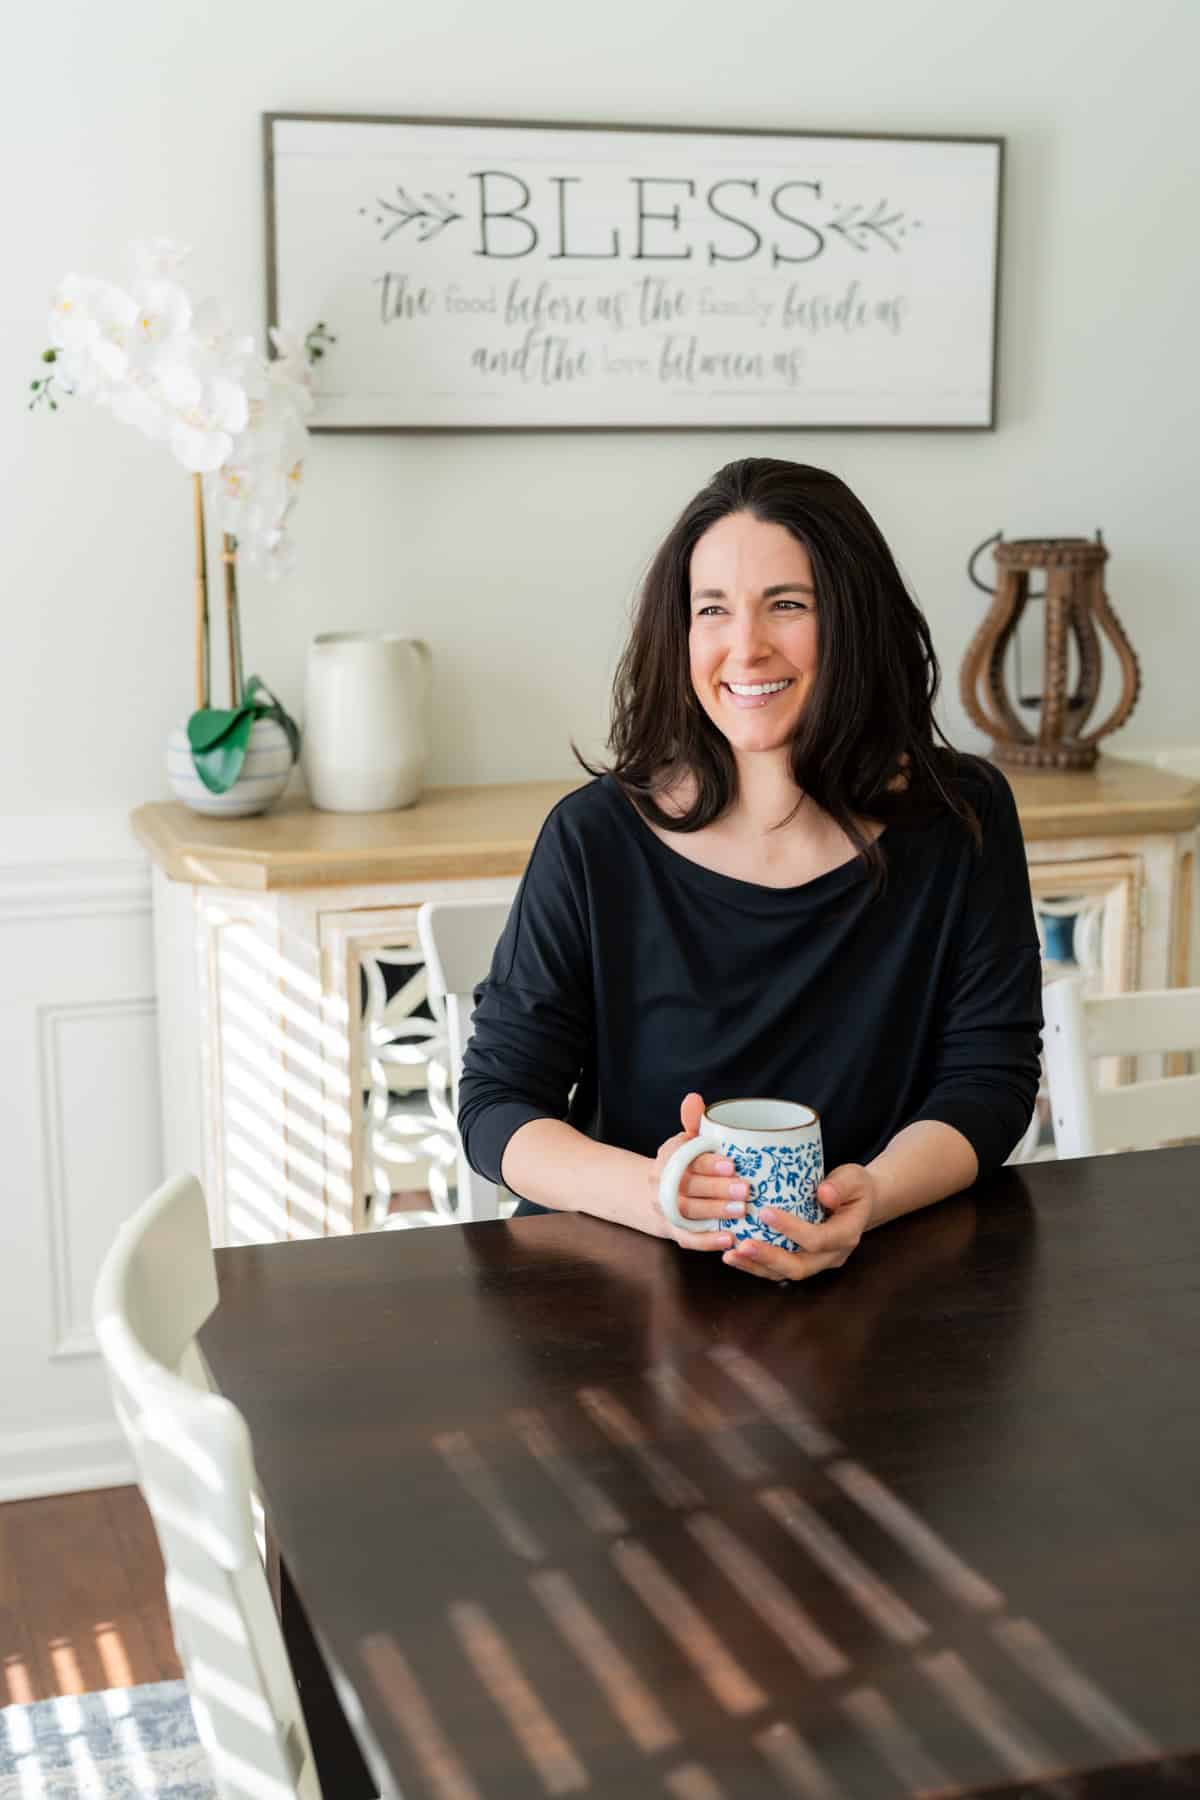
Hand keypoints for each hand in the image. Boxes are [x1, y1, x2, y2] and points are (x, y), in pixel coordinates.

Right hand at [649, 1092, 748, 1251]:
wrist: (655, 1194)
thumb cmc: (684, 1164)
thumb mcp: (685, 1141)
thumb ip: (693, 1122)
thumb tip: (694, 1098)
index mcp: (668, 1157)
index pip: (685, 1158)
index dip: (708, 1162)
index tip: (732, 1164)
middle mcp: (662, 1183)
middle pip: (687, 1187)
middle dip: (717, 1189)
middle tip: (746, 1189)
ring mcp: (665, 1209)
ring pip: (688, 1212)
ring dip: (715, 1212)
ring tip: (742, 1211)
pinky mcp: (673, 1231)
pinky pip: (687, 1239)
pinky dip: (708, 1241)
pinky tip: (730, 1239)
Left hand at [722, 1162, 878, 1283]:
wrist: (857, 1204)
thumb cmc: (854, 1187)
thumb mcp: (854, 1177)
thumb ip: (841, 1185)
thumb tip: (823, 1193)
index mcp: (847, 1235)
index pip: (818, 1239)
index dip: (792, 1229)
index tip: (765, 1213)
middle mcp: (832, 1256)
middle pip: (799, 1267)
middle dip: (768, 1258)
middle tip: (742, 1245)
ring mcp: (817, 1263)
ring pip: (784, 1274)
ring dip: (756, 1266)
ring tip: (730, 1255)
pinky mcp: (802, 1262)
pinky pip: (776, 1270)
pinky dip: (754, 1265)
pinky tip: (733, 1255)